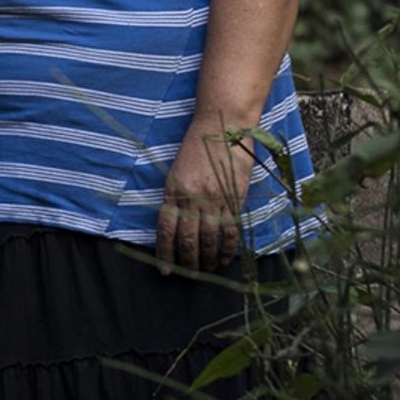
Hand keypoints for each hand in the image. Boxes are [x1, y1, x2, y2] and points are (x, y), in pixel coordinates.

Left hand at [156, 130, 254, 273]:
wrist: (222, 125)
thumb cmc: (197, 147)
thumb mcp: (177, 172)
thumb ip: (176, 198)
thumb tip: (176, 228)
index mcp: (174, 191)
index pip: (166, 230)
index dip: (166, 254)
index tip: (166, 271)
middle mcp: (192, 198)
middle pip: (188, 240)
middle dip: (189, 262)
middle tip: (191, 273)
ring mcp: (215, 198)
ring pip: (209, 238)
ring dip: (208, 258)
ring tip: (208, 268)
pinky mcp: (234, 197)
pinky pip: (230, 229)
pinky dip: (228, 247)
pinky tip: (225, 257)